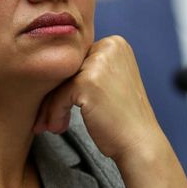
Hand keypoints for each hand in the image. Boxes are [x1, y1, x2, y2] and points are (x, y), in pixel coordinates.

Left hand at [33, 35, 165, 163]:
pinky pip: (58, 96)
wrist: (140, 143)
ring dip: (50, 106)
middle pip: (66, 69)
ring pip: (59, 83)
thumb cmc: (123, 119)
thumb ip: (88, 69)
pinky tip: (57, 127)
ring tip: (51, 124)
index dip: (64, 83)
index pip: (77, 59)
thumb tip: (50, 69)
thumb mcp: (110, 82)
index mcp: (115, 44)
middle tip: (46, 116)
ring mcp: (98, 63)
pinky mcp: (87, 82)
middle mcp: (109, 47)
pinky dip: (54, 114)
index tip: (54, 103)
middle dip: (53, 94)